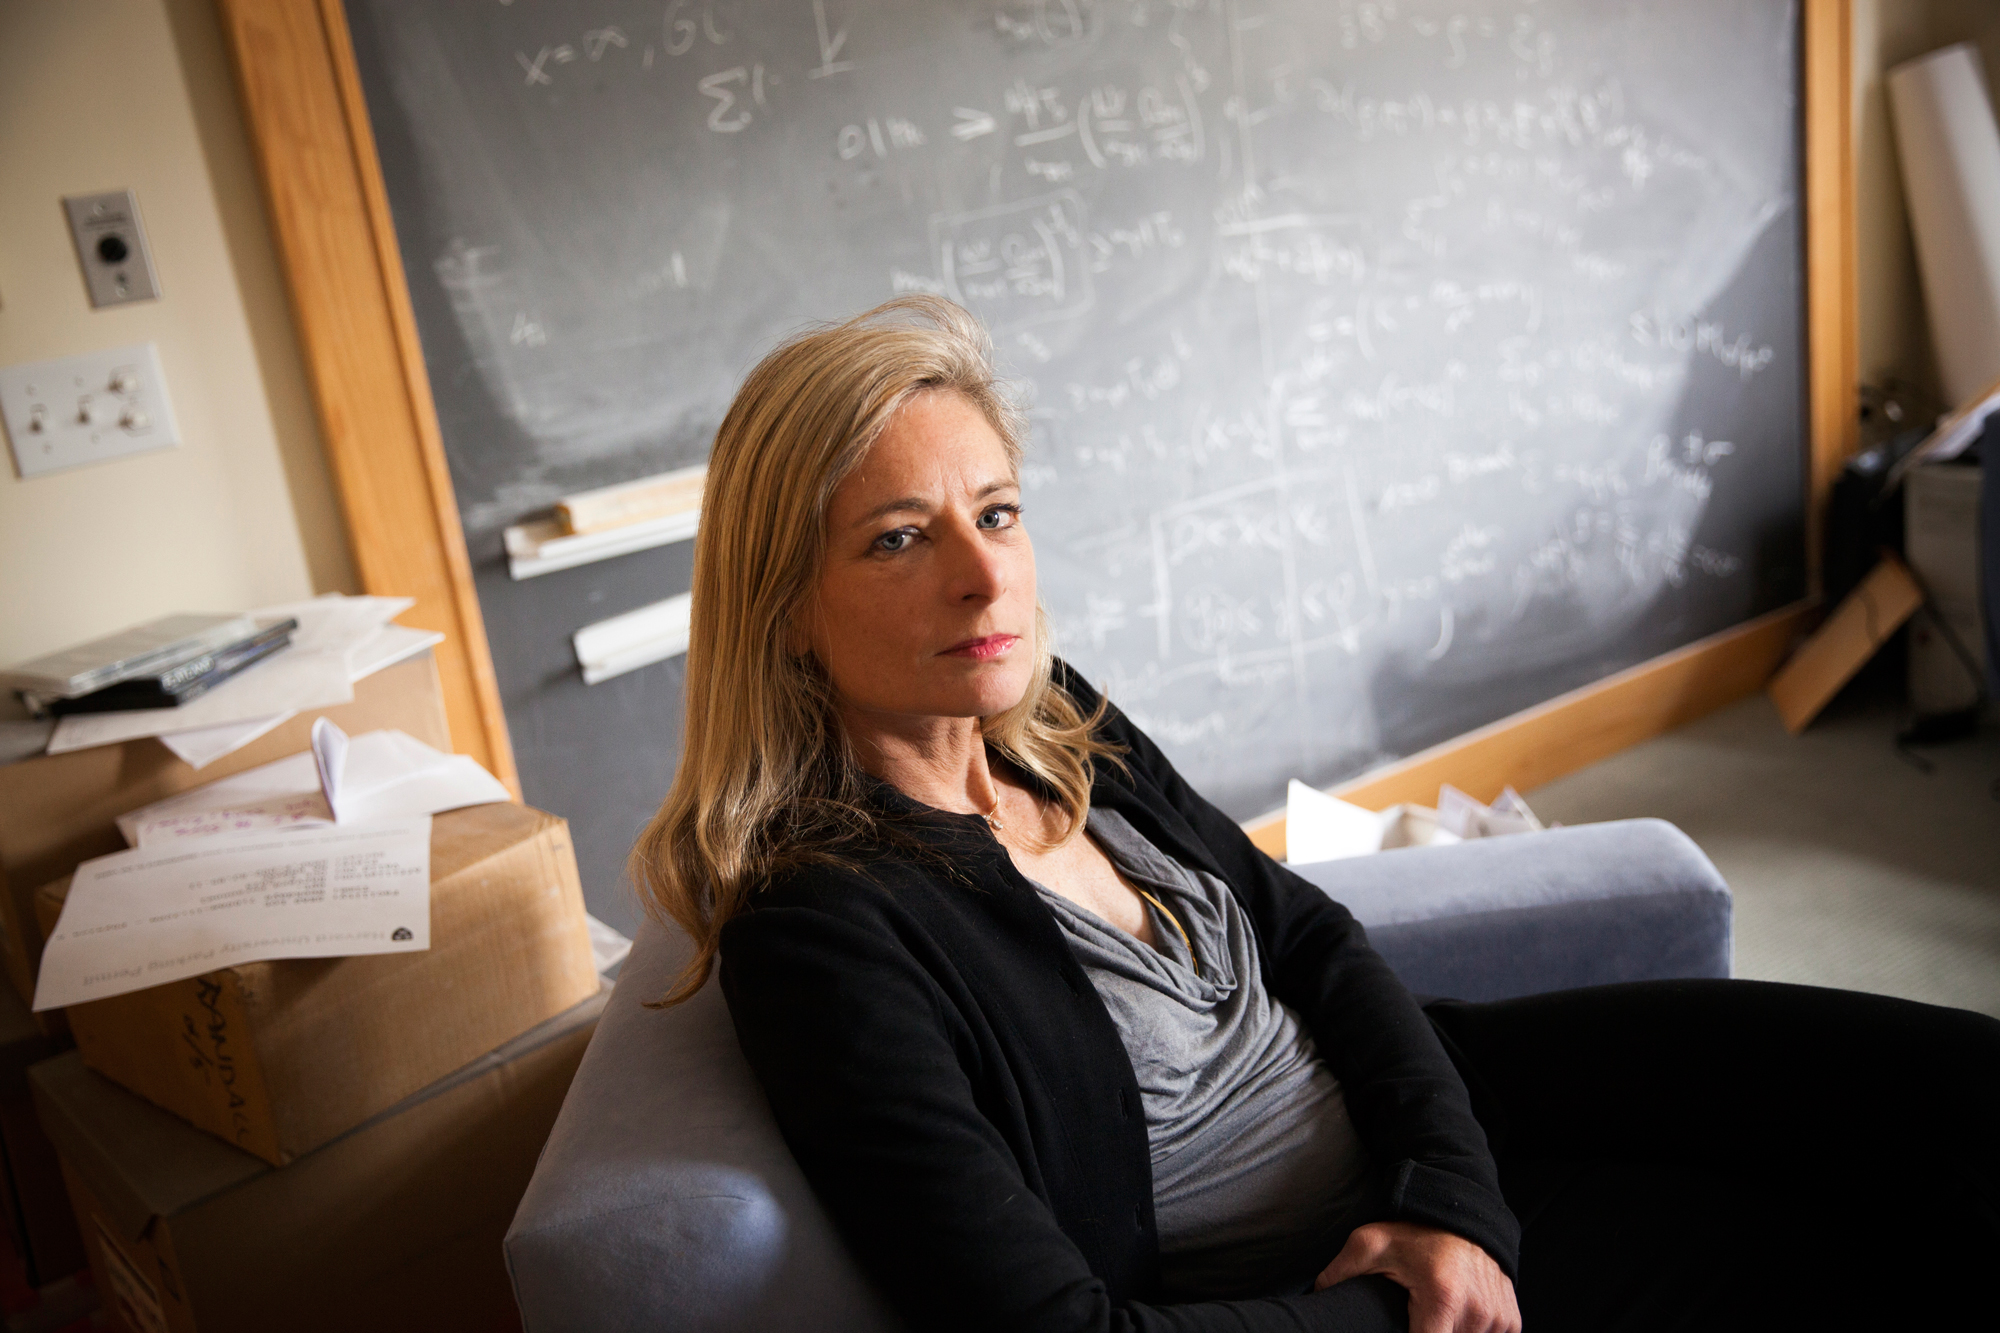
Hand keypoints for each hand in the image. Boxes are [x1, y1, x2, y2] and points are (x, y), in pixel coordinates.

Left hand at [1314, 1221, 1519, 1332]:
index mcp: (1442, 1298)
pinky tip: (1455, 1317)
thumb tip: (1314, 1300)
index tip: (1400, 1329)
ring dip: (1448, 1332)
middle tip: (1414, 1315)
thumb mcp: (1369, 1244)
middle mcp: (1477, 1311)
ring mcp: (1498, 1318)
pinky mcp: (1511, 1320)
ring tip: (1432, 1313)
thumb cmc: (1414, 1232)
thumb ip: (1339, 1274)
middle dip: (1426, 1332)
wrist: (1460, 1211)